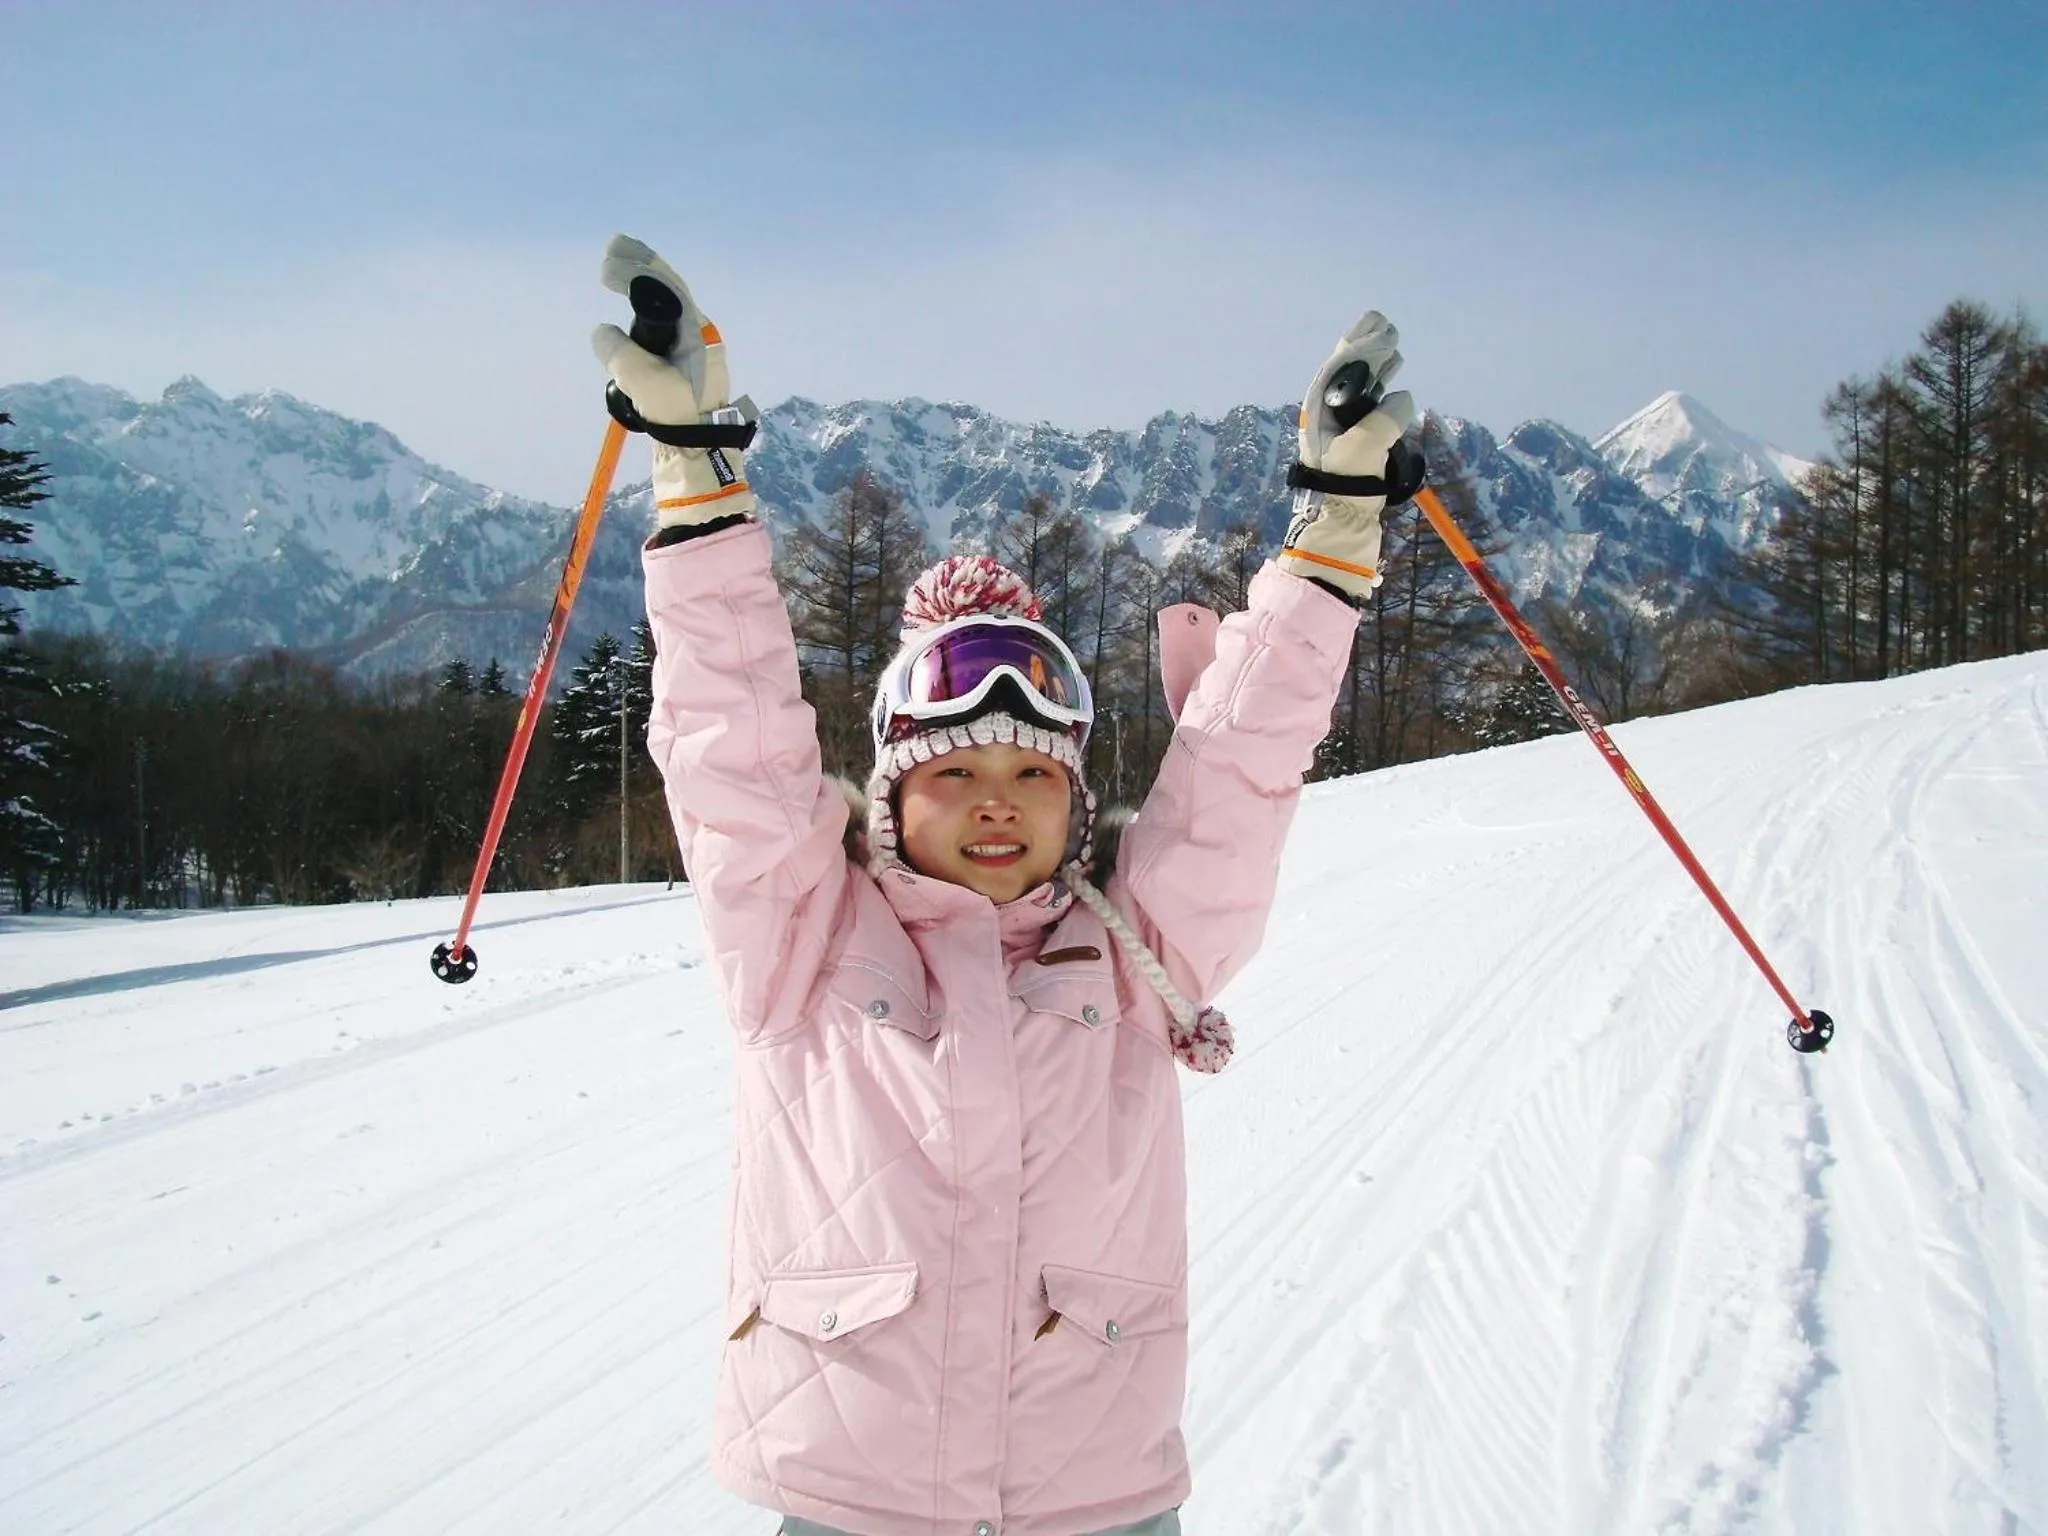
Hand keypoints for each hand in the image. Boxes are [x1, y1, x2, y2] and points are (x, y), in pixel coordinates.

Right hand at [591, 235, 757, 527]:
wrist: (699, 456)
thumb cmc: (681, 420)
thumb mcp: (648, 388)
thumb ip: (623, 357)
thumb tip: (602, 333)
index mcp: (696, 336)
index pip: (668, 289)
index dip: (638, 270)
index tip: (608, 262)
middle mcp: (696, 337)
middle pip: (667, 291)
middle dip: (639, 268)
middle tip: (610, 251)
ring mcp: (688, 352)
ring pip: (663, 307)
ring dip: (639, 286)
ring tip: (611, 270)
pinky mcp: (677, 367)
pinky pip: (658, 327)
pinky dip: (639, 311)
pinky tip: (626, 309)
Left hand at [1278, 311, 1423, 600]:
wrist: (1336, 545)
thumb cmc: (1341, 498)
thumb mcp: (1362, 453)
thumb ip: (1382, 421)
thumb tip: (1402, 400)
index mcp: (1320, 418)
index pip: (1338, 370)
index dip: (1360, 346)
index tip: (1381, 327)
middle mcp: (1328, 427)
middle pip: (1348, 379)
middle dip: (1367, 352)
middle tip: (1387, 327)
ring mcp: (1343, 445)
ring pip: (1361, 398)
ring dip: (1377, 373)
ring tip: (1395, 353)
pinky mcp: (1358, 464)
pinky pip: (1372, 422)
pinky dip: (1385, 404)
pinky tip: (1397, 396)